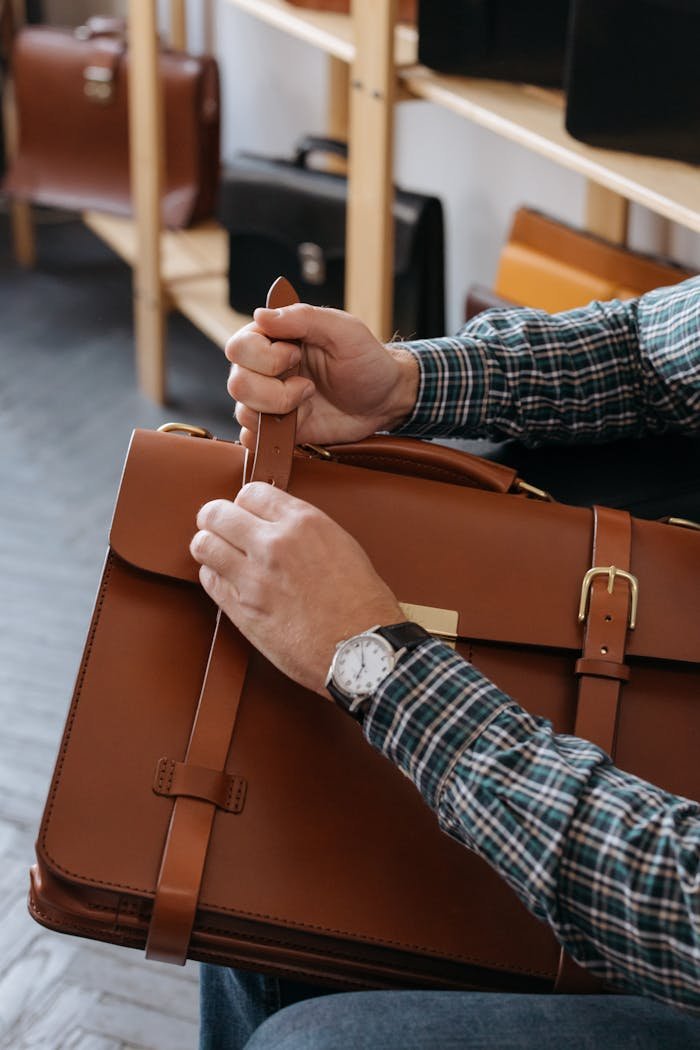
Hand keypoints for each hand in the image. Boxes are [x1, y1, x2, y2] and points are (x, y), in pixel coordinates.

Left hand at [190, 483, 403, 694]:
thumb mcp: (342, 546)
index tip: (248, 514)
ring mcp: (253, 577)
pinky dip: (214, 577)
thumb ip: (305, 531)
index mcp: (304, 523)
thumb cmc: (362, 602)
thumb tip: (280, 525)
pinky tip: (229, 582)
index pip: (250, 492)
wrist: (361, 648)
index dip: (246, 503)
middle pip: (217, 513)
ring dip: (209, 547)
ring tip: (221, 556)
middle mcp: (273, 544)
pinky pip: (208, 579)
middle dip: (216, 519)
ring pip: (203, 544)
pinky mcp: (240, 609)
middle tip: (223, 530)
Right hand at [226, 304, 418, 450]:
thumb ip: (304, 318)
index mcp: (274, 339)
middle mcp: (264, 370)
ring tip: (308, 401)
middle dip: (272, 390)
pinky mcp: (279, 429)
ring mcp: (270, 401)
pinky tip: (296, 424)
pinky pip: (252, 438)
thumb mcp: (344, 330)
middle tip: (307, 386)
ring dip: (278, 411)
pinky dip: (269, 437)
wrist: (384, 400)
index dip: (264, 357)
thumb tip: (261, 314)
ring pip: (243, 413)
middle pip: (237, 383)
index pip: (239, 348)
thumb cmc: (366, 361)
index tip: (297, 356)